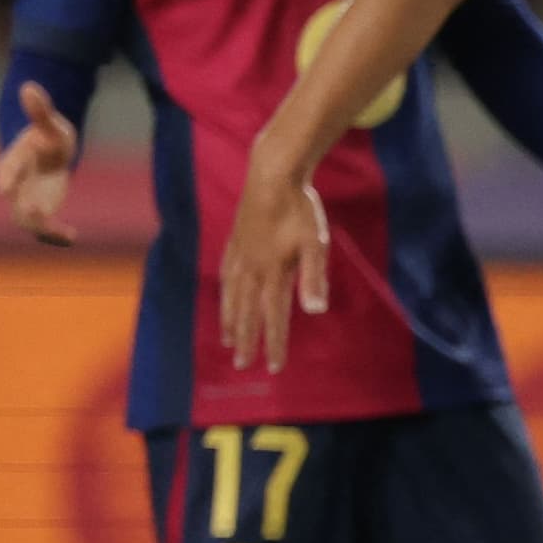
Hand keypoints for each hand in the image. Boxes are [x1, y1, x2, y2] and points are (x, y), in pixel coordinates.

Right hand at [0, 81, 77, 243]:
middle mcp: (16, 186)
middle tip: (35, 212)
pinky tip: (73, 238)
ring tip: (62, 234)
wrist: (48, 153)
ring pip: (27, 221)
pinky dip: (55, 236)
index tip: (6, 186)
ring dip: (42, 228)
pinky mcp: (42, 212)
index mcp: (13, 162)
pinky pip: (44, 229)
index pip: (6, 171)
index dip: (7, 177)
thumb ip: (40, 110)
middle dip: (23, 208)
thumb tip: (29, 87)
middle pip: (15, 201)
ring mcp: (27, 201)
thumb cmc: (47, 137)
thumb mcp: (49, 124)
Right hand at [220, 153, 329, 372]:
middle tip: (244, 364)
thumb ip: (314, 277)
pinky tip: (226, 298)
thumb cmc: (300, 209)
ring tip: (229, 340)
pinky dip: (226, 294)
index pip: (274, 317)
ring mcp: (240, 255)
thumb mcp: (315, 243)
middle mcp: (252, 269)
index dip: (274, 343)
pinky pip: (227, 276)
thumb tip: (315, 311)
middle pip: (248, 312)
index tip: (274, 367)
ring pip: (233, 297)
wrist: (272, 175)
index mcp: (273, 272)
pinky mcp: (236, 242)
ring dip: (231, 321)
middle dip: (247, 340)